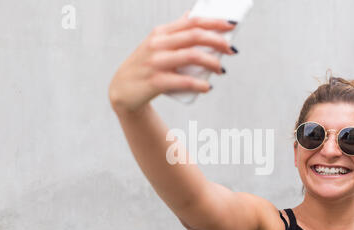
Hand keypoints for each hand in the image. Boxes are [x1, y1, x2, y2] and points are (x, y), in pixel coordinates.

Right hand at [109, 11, 237, 113]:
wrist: (122, 89)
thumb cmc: (145, 66)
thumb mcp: (156, 44)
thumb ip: (174, 31)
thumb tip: (193, 15)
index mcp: (161, 33)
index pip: (192, 22)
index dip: (214, 22)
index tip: (231, 25)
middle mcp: (158, 44)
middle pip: (195, 36)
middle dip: (218, 41)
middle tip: (231, 50)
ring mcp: (156, 62)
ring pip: (191, 56)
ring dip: (212, 62)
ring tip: (221, 69)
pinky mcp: (155, 82)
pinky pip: (183, 81)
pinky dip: (199, 84)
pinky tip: (207, 87)